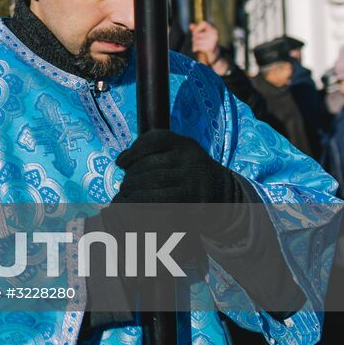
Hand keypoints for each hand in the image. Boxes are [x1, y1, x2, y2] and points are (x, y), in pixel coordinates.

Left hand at [113, 129, 238, 209]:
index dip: (133, 151)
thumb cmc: (188, 171)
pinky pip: (163, 200)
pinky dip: (142, 202)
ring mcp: (193, 178)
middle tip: (123, 185)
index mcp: (184, 143)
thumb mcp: (177, 153)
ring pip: (155, 182)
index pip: (153, 140)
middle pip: (150, 164)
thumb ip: (152, 152)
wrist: (223, 192)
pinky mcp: (194, 199)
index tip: (121, 163)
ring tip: (125, 195)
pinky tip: (133, 204)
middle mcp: (190, 158)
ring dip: (134, 190)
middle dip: (131, 176)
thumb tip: (122, 159)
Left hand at [188, 22, 219, 64]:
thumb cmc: (208, 44)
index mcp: (214, 30)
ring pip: (196, 40)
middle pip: (197, 33)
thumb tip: (190, 25)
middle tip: (196, 42)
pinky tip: (196, 50)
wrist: (215, 56)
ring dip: (194, 44)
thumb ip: (196, 30)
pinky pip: (197, 46)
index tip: (195, 32)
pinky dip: (195, 48)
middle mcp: (214, 35)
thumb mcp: (202, 36)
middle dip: (194, 38)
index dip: (197, 27)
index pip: (204, 23)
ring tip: (198, 46)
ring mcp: (212, 42)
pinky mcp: (210, 48)